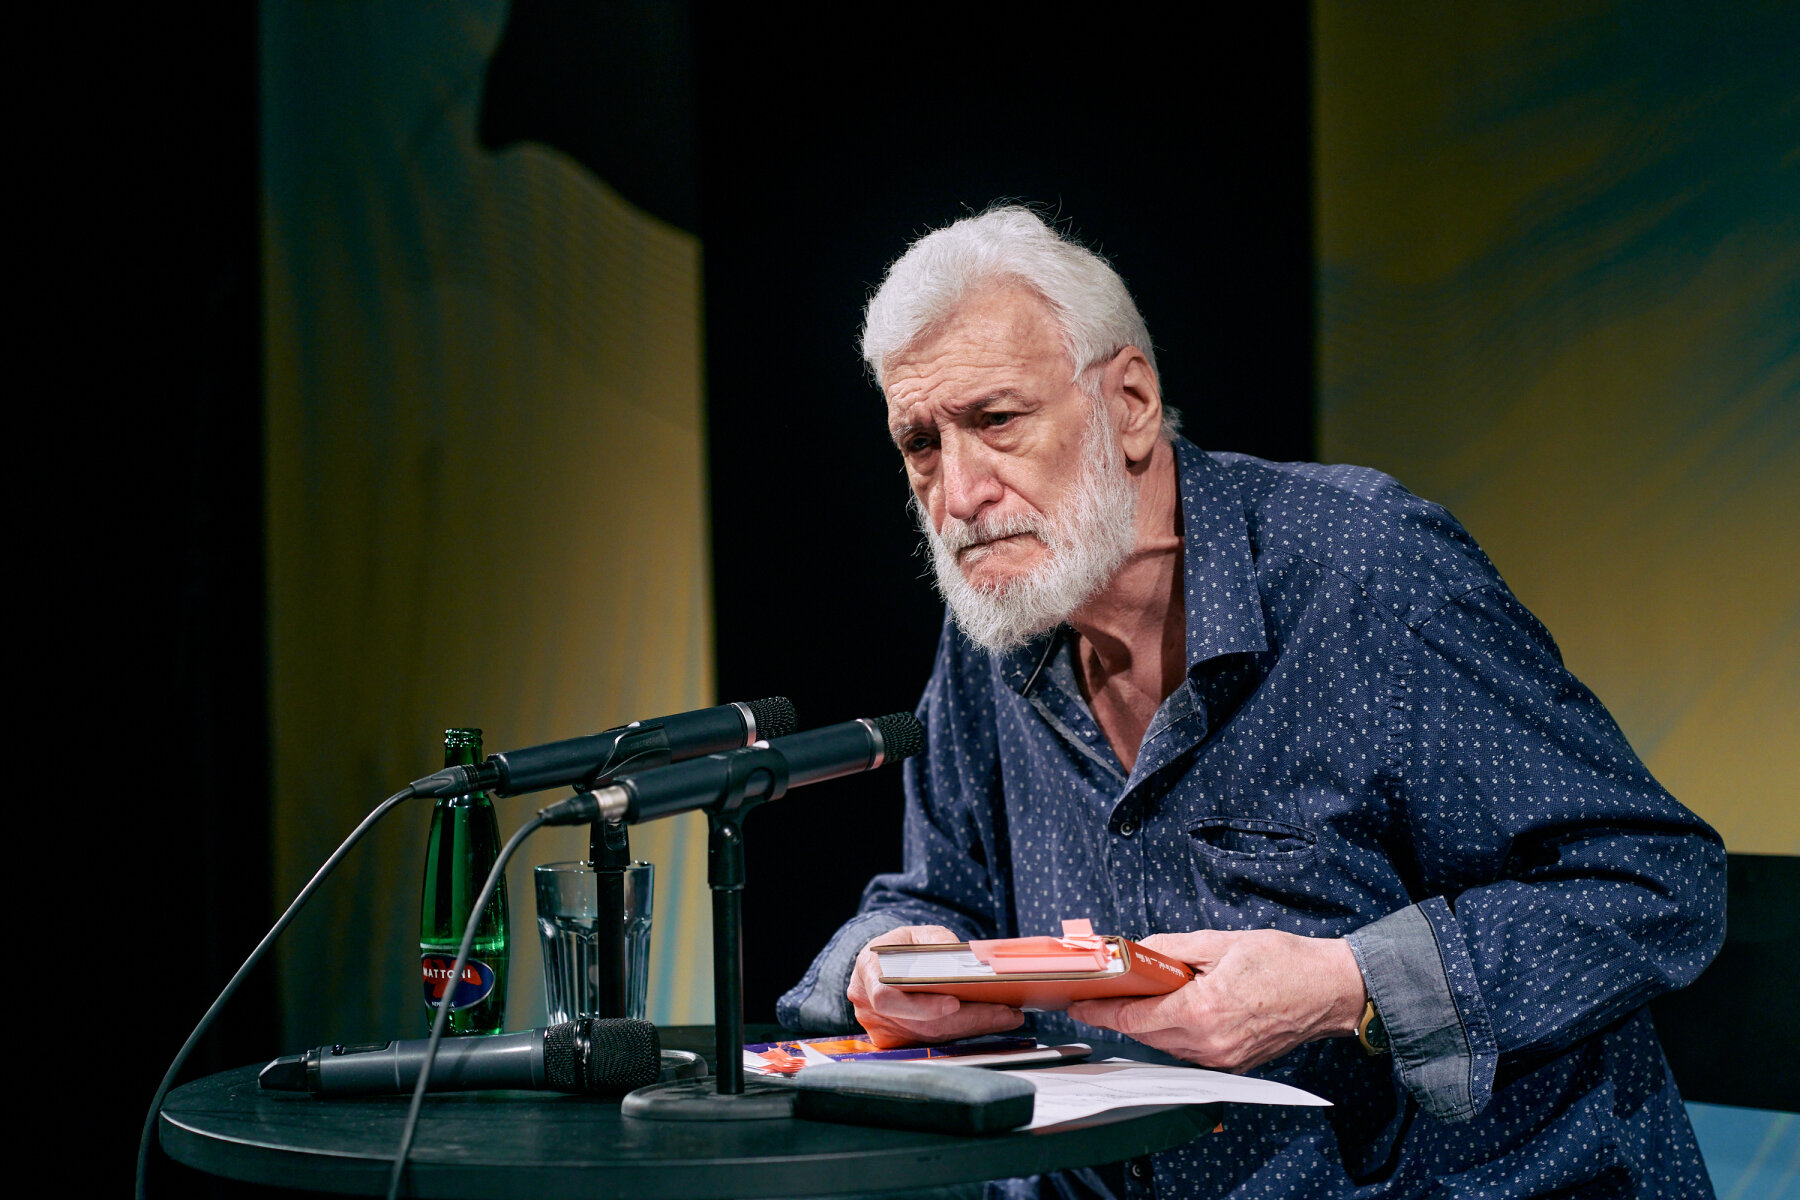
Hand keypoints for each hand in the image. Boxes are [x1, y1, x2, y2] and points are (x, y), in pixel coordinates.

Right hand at [847, 925, 1025, 1048]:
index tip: (955, 1003)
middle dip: (967, 1018)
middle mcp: (869, 1006)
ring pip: (932, 1035)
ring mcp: (882, 1028)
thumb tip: (964, 960)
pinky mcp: (898, 1041)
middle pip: (920, 1023)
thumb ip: (936, 941)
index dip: (921, 1005)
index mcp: (867, 972)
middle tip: (1005, 1012)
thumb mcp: (916, 934)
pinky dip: (964, 1031)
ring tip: (1007, 1015)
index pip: (888, 998)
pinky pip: (935, 1040)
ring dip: (973, 1027)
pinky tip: (991, 1022)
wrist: (881, 964)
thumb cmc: (900, 947)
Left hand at [1067, 930, 1365, 1071]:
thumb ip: (1172, 949)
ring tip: (1137, 996)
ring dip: (1147, 1023)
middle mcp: (1210, 1044)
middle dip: (1120, 1014)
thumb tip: (1137, 951)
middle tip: (1100, 994)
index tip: (1079, 1002)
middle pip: (1145, 1034)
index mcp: (1203, 1012)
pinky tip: (1172, 1010)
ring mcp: (1223, 1059)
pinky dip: (1173, 1032)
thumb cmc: (1285, 963)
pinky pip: (1189, 1051)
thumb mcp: (1220, 943)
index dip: (1101, 1010)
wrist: (1330, 990)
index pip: (1134, 1017)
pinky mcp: (1234, 1064)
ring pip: (1166, 1045)